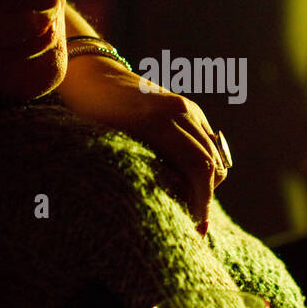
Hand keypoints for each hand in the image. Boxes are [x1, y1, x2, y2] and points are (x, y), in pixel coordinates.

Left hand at [55, 55, 226, 231]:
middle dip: (205, 199)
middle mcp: (179, 111)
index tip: (196, 230)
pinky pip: (208, 144)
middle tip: (194, 227)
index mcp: (158, 121)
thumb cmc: (92, 116)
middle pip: (211, 164)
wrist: (93, 77)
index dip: (201, 203)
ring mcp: (188, 108)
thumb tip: (168, 208)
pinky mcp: (191, 109)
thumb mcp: (109, 144)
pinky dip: (204, 167)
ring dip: (206, 184)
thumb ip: (143, 170)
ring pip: (214, 156)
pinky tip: (186, 184)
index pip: (198, 167)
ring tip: (188, 208)